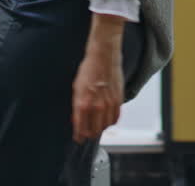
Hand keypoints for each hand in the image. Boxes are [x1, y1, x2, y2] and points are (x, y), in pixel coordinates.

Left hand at [72, 15, 125, 143]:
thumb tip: (78, 118)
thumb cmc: (89, 69)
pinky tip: (107, 120)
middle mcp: (96, 106)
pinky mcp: (118, 100)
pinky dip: (111, 122)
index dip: (79, 136)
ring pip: (106, 126)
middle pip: (94, 131)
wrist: (103, 56)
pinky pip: (116, 118)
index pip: (80, 128)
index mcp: (83, 103)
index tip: (78, 138)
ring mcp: (109, 103)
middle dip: (89, 134)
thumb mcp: (76, 87)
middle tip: (87, 134)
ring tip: (97, 127)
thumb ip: (77, 105)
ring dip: (101, 129)